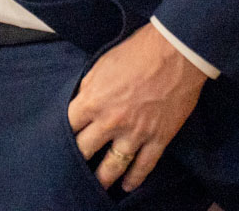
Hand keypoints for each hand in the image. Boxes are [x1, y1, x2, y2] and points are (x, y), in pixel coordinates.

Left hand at [67, 23, 207, 193]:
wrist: (176, 53)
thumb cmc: (138, 52)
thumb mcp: (102, 64)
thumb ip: (88, 87)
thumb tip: (81, 101)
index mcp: (93, 101)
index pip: (68, 126)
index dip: (63, 133)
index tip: (62, 140)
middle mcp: (110, 122)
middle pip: (84, 150)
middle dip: (77, 159)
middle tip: (73, 168)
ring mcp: (135, 133)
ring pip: (112, 166)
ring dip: (103, 179)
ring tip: (97, 187)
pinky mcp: (158, 139)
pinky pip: (144, 166)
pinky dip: (134, 179)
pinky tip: (127, 185)